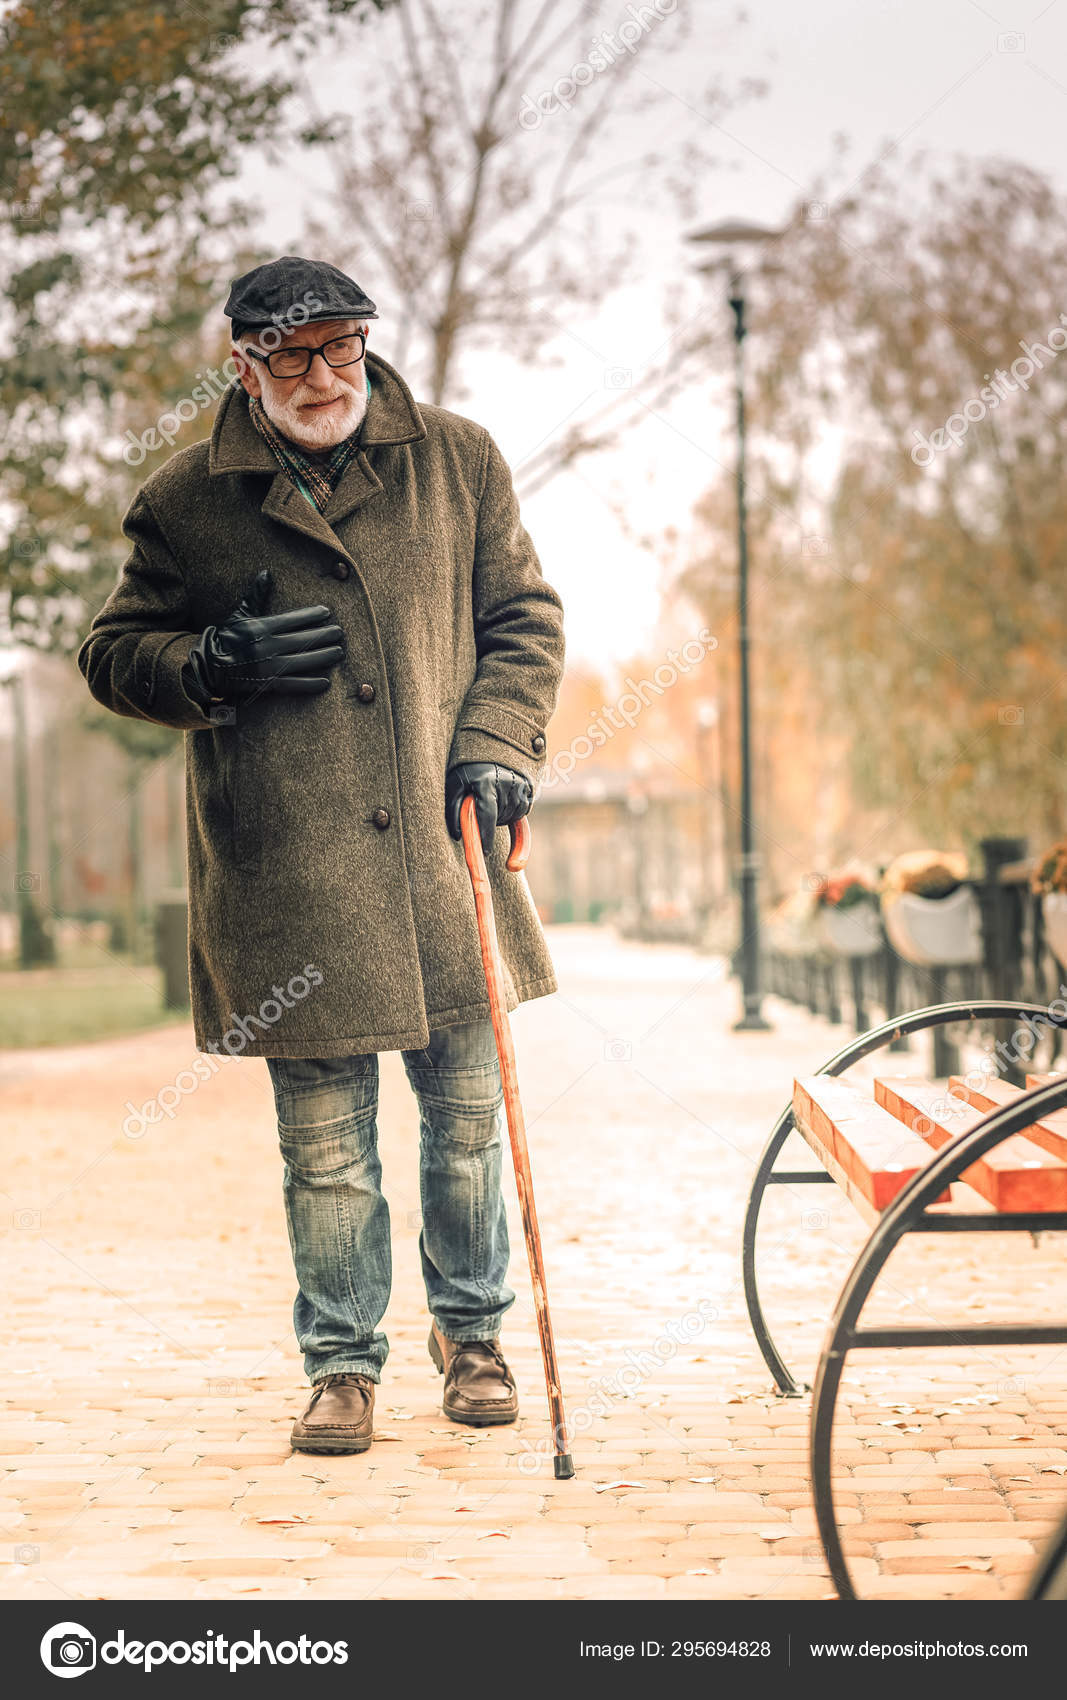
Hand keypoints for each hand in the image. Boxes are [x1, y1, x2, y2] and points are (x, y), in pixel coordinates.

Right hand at [185, 568, 344, 704]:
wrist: (208, 667)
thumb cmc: (225, 638)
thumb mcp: (239, 615)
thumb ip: (256, 596)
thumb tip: (266, 573)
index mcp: (260, 627)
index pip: (292, 619)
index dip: (311, 616)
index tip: (326, 613)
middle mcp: (266, 646)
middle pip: (302, 640)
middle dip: (323, 636)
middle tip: (339, 633)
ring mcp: (267, 667)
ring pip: (302, 662)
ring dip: (323, 657)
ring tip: (338, 652)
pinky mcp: (266, 685)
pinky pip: (293, 685)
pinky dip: (309, 684)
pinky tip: (325, 682)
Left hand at [445, 762, 531, 856]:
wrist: (490, 745)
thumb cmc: (467, 768)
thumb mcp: (455, 785)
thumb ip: (453, 809)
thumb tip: (458, 835)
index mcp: (485, 781)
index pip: (488, 814)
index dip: (487, 836)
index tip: (486, 852)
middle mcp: (506, 782)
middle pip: (500, 818)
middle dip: (490, 822)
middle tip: (480, 810)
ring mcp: (520, 784)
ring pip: (513, 817)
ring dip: (501, 818)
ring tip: (491, 802)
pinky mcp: (529, 787)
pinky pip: (523, 812)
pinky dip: (513, 814)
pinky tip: (505, 808)